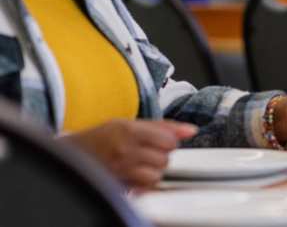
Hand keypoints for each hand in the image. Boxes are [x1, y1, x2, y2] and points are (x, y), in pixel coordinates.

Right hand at [63, 119, 196, 188]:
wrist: (69, 155)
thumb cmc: (101, 138)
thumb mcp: (130, 123)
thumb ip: (164, 126)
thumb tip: (191, 130)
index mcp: (128, 130)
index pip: (169, 141)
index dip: (168, 142)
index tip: (159, 141)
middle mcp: (124, 150)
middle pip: (165, 159)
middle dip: (160, 156)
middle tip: (145, 153)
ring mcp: (120, 170)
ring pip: (156, 176)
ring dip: (152, 172)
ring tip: (139, 165)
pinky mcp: (117, 186)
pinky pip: (144, 189)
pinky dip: (143, 184)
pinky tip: (134, 177)